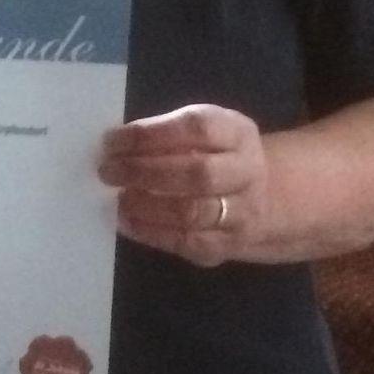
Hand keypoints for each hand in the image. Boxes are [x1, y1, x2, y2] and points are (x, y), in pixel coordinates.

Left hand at [98, 104, 269, 266]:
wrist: (265, 199)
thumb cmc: (216, 157)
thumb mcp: (204, 134)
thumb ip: (166, 134)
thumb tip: (114, 146)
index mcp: (238, 133)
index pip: (197, 128)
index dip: (150, 134)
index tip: (112, 141)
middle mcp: (247, 172)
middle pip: (198, 173)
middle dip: (145, 172)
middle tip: (108, 171)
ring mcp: (243, 212)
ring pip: (195, 212)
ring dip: (147, 206)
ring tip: (117, 199)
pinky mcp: (229, 244)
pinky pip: (190, 243)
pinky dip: (152, 233)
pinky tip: (127, 223)